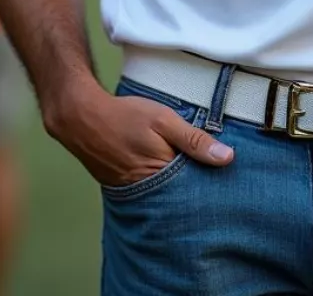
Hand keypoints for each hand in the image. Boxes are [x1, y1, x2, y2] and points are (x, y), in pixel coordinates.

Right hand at [43, 76, 233, 187]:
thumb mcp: (164, 120)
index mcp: (161, 176)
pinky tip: (170, 172)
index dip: (213, 182)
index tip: (230, 178)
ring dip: (181, 184)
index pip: (197, 189)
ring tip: (197, 175)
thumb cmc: (125, 116)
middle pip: (183, 195)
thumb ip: (194, 140)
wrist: (81, 118)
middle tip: (219, 178)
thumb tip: (228, 158)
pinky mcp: (126, 187)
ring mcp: (135, 192)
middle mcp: (148, 192)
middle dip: (198, 187)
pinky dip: (163, 182)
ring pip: (167, 193)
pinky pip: (152, 189)